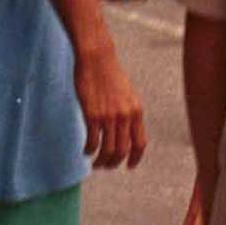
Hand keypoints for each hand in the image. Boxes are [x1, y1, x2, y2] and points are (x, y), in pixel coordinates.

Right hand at [75, 38, 147, 168]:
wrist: (97, 58)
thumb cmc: (110, 74)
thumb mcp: (127, 94)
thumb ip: (128, 113)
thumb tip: (126, 132)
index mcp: (136, 111)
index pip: (140, 143)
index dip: (135, 158)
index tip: (128, 166)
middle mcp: (125, 116)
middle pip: (122, 151)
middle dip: (114, 163)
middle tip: (105, 165)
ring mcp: (109, 116)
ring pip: (107, 151)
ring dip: (101, 161)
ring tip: (95, 162)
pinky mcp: (92, 115)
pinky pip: (92, 142)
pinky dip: (89, 151)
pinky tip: (86, 150)